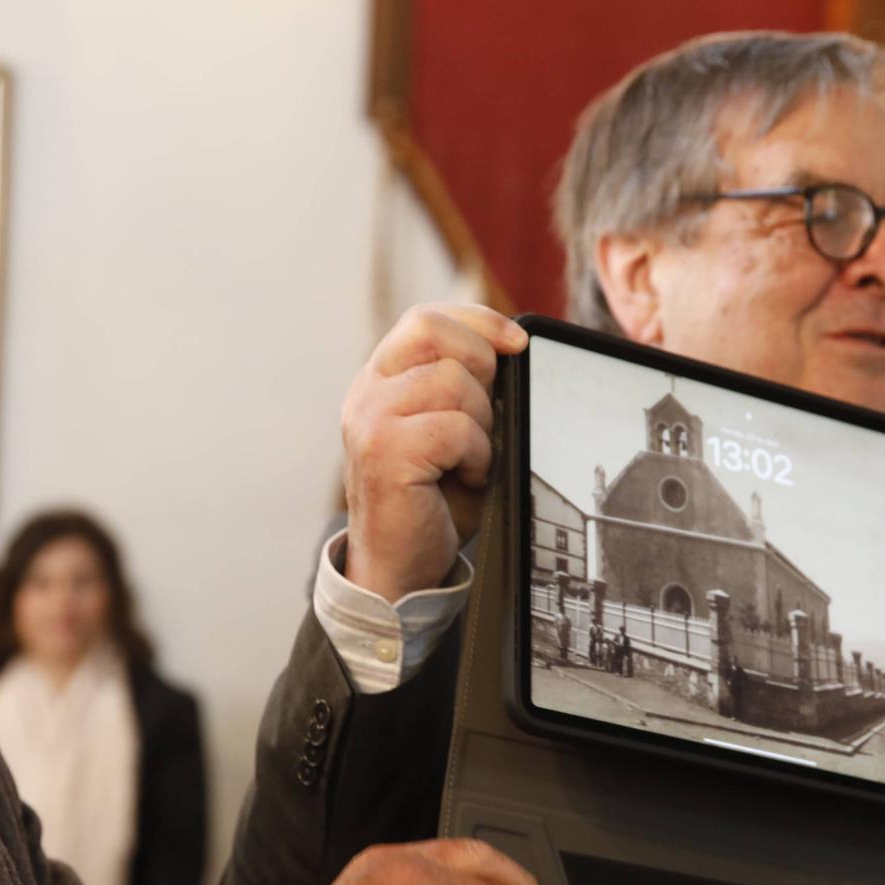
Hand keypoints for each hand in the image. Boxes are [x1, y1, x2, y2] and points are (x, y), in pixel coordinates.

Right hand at [341, 305, 527, 601]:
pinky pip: (456, 428)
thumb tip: (513, 352)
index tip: (517, 344)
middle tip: (483, 419)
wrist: (400, 566)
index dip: (478, 321)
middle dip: (482, 369)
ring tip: (468, 459)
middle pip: (436, 332)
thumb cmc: (432, 500)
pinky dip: (476, 456)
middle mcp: (367, 391)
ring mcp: (370, 419)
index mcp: (381, 379)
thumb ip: (467, 387)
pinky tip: (464, 478)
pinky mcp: (384, 451)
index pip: (427, 319)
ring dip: (481, 424)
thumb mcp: (452, 429)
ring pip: (455, 382)